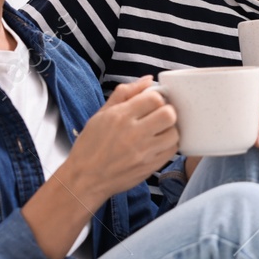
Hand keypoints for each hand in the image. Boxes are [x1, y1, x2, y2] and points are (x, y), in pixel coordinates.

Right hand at [61, 78, 179, 202]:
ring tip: (158, 131)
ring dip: (169, 129)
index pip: (154, 98)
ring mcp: (144, 152)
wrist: (85, 178)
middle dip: (166, 112)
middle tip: (158, 116)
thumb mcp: (101, 114)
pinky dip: (168, 145)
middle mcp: (134, 133)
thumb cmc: (90, 145)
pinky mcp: (150, 167)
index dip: (157, 98)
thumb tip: (148, 80)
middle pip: (168, 114)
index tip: (152, 103)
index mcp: (120, 116)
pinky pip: (172, 151)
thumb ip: (125, 93)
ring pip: (174, 133)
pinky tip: (158, 143)